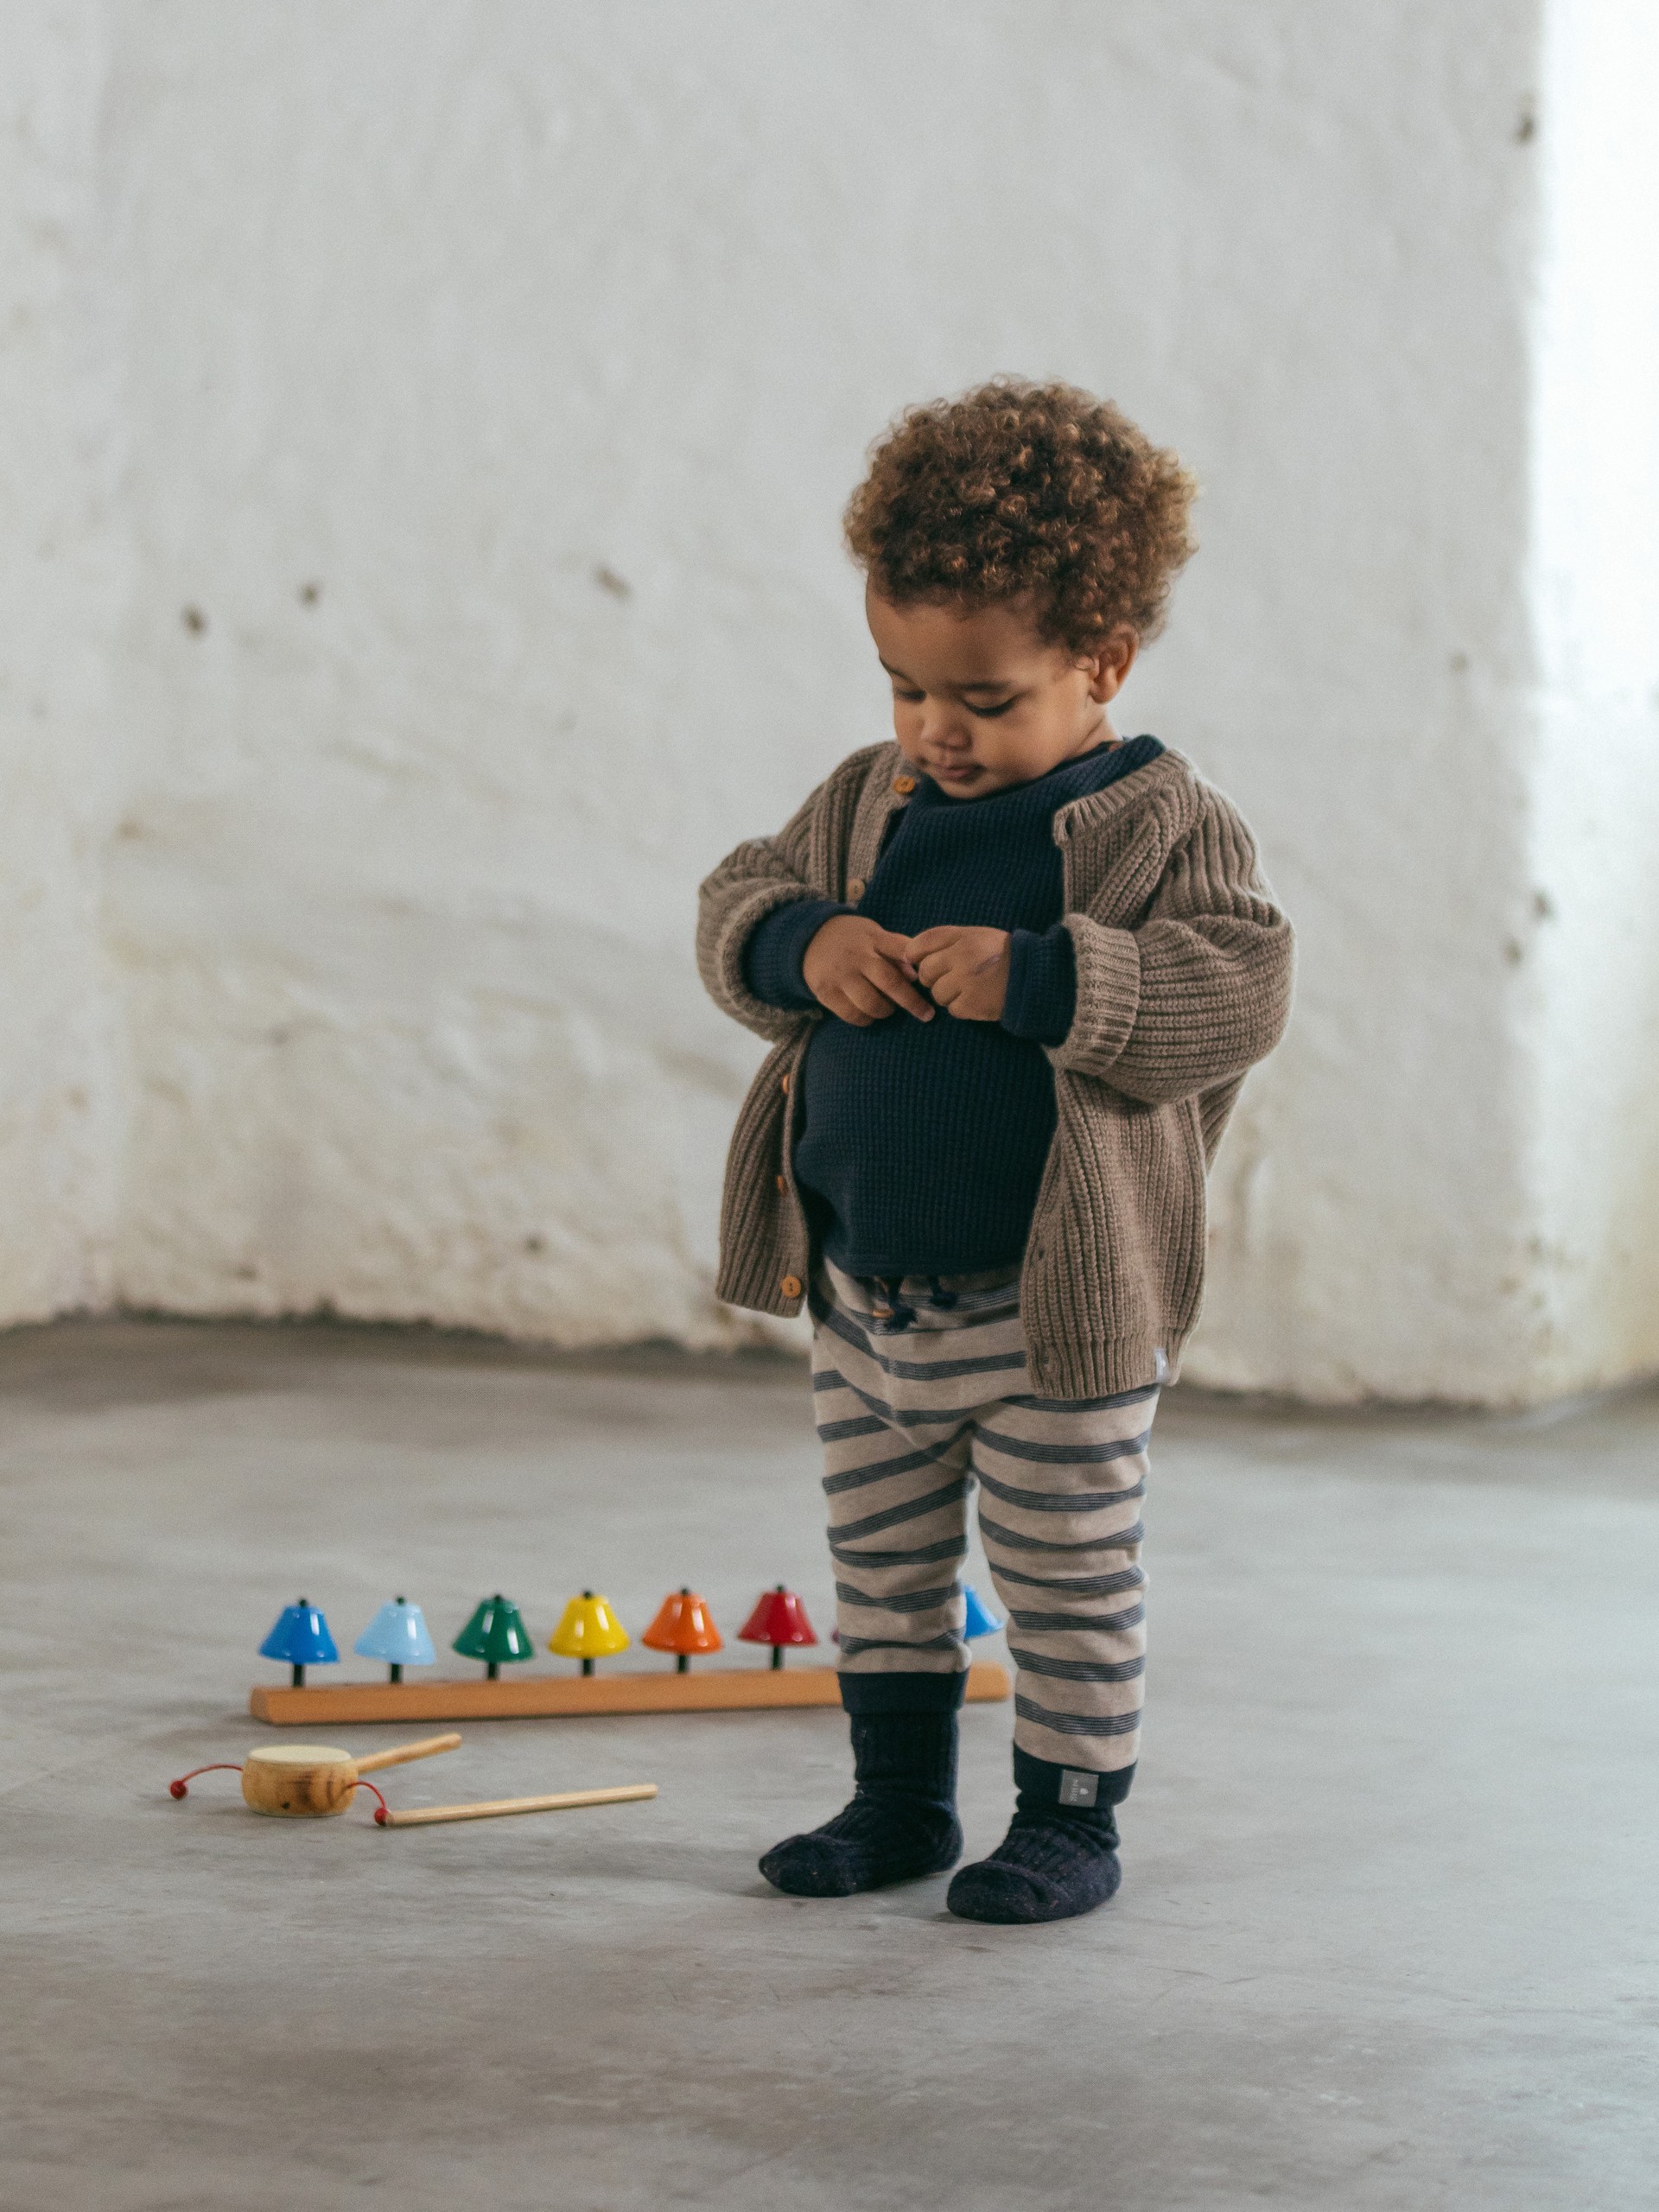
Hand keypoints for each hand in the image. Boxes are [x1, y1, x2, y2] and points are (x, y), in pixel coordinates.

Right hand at [802, 915, 935, 1026]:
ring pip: (871, 1004)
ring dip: (885, 1011)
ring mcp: (839, 975)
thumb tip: (917, 974)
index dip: (918, 967)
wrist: (809, 938)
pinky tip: (868, 1013)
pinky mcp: (825, 992)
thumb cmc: (853, 939)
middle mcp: (855, 956)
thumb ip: (896, 950)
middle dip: (911, 1002)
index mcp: (872, 939)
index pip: (901, 950)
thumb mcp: (874, 934)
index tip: (929, 982)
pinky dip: (865, 1019)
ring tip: (887, 1008)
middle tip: (926, 1014)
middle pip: (889, 982)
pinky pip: (852, 1015)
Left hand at [906, 926, 1011, 1021]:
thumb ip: (949, 940)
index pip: (922, 943)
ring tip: (967, 989)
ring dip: (947, 994)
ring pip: (937, 993)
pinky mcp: (972, 1004)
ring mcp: (966, 982)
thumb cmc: (1004, 954)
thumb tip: (912, 954)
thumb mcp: (979, 936)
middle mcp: (962, 957)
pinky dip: (961, 1007)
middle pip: (925, 971)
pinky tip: (976, 1000)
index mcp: (963, 937)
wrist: (1037, 976)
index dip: (914, 953)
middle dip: (932, 977)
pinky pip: (952, 1009)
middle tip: (950, 978)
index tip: (917, 961)